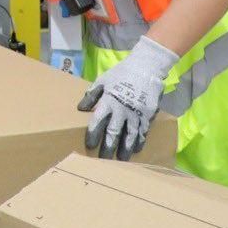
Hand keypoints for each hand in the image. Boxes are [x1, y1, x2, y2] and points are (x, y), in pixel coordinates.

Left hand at [77, 36, 177, 160]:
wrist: (146, 68)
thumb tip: (80, 108)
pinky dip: (139, 141)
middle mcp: (122, 110)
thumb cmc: (121, 74)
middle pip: (113, 132)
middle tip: (103, 159)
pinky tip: (136, 150)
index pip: (98, 121)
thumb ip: (91, 95)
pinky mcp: (148, 114)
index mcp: (108, 101)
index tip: (89, 145)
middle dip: (108, 147)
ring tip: (121, 160)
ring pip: (129, 135)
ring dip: (125, 148)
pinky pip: (143, 131)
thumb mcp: (102, 80)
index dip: (93, 134)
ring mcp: (136, 113)